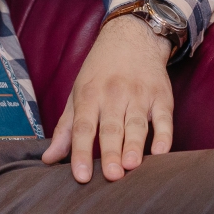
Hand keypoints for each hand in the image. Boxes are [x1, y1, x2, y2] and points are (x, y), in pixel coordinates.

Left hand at [40, 14, 173, 182]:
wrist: (132, 37)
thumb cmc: (99, 72)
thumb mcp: (77, 94)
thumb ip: (65, 129)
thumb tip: (49, 159)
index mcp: (89, 95)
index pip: (83, 127)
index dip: (81, 152)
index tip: (81, 176)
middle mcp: (113, 95)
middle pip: (111, 127)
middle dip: (110, 152)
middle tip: (111, 176)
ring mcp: (139, 95)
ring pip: (136, 124)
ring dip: (134, 145)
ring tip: (131, 166)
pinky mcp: (161, 96)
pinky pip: (164, 118)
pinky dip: (164, 134)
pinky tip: (161, 151)